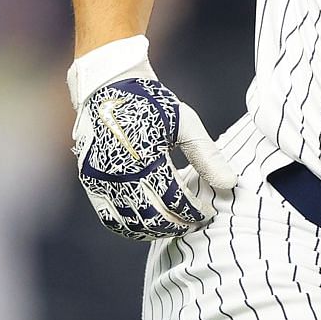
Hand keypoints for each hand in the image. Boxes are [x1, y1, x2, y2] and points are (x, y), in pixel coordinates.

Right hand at [68, 35, 237, 240]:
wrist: (107, 88)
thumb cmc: (151, 103)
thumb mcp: (184, 123)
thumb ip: (206, 155)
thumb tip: (229, 183)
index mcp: (146, 157)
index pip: (175, 200)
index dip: (194, 212)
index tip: (209, 213)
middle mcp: (120, 173)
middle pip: (154, 217)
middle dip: (179, 225)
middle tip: (195, 223)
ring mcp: (101, 181)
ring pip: (131, 223)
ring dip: (156, 230)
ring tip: (175, 225)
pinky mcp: (90, 183)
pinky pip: (110, 218)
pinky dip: (130, 227)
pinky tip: (148, 225)